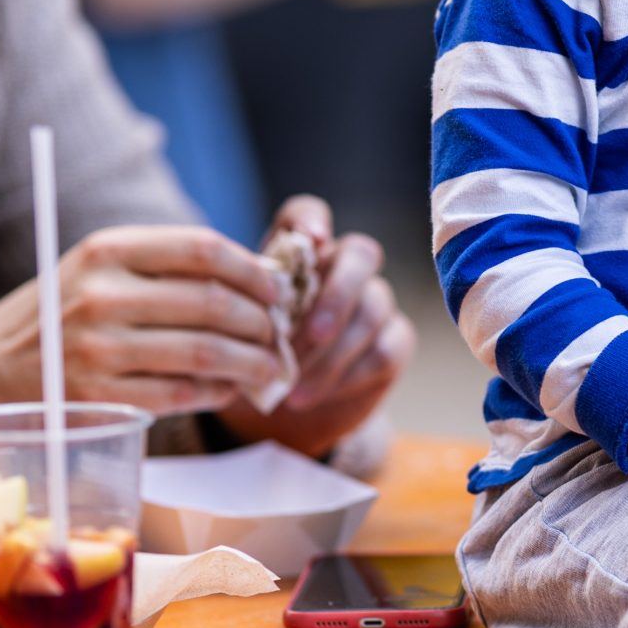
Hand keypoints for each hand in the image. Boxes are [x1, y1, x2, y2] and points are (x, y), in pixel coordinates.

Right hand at [0, 225, 284, 414]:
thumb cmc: (67, 310)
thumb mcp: (104, 267)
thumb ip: (170, 264)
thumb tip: (260, 278)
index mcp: (109, 251)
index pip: (202, 250)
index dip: (253, 270)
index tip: (278, 288)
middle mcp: (102, 296)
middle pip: (212, 303)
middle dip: (261, 322)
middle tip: (280, 333)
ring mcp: (99, 348)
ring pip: (205, 353)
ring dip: (252, 362)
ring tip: (271, 366)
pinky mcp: (99, 396)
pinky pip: (182, 394)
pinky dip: (219, 392)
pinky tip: (232, 388)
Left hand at [216, 197, 413, 459]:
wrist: (275, 412)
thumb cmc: (252, 360)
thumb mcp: (233, 334)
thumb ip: (244, 313)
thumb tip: (244, 311)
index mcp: (297, 256)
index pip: (307, 215)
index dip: (312, 220)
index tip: (311, 240)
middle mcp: (342, 268)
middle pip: (361, 254)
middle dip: (338, 293)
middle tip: (312, 334)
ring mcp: (374, 302)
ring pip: (372, 308)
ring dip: (332, 351)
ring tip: (293, 385)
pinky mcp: (394, 341)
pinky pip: (385, 350)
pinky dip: (346, 376)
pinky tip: (311, 395)